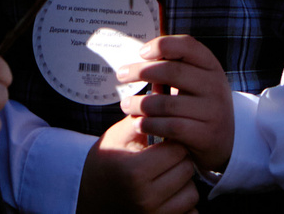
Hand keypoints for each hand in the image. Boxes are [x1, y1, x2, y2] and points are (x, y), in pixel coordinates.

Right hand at [77, 114, 194, 213]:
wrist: (91, 195)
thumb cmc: (106, 161)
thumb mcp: (120, 135)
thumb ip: (144, 113)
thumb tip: (164, 83)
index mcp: (135, 172)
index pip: (176, 148)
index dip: (173, 139)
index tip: (164, 138)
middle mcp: (145, 198)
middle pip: (186, 169)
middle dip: (179, 158)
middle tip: (164, 155)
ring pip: (191, 192)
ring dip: (183, 181)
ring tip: (165, 173)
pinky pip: (190, 212)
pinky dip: (184, 202)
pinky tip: (169, 192)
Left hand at [117, 34, 234, 171]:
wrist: (224, 142)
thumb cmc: (200, 106)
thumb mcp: (197, 82)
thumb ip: (177, 67)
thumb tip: (143, 52)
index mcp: (211, 67)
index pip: (187, 46)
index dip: (162, 45)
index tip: (141, 52)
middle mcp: (215, 86)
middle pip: (173, 71)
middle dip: (142, 71)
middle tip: (121, 75)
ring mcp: (213, 111)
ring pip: (167, 103)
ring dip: (140, 103)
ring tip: (126, 105)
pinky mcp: (206, 135)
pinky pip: (171, 126)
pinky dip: (150, 124)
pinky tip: (139, 124)